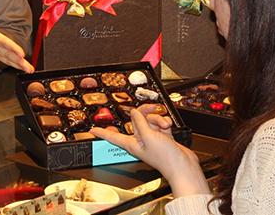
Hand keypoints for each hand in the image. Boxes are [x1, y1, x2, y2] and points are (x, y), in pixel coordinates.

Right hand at [0, 10, 33, 72]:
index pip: (2, 42)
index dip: (12, 48)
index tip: (21, 53)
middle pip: (6, 54)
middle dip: (18, 61)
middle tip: (28, 67)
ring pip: (6, 59)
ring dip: (18, 65)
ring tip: (28, 69)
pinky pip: (4, 61)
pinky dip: (14, 65)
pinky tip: (22, 67)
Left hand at [90, 106, 209, 197]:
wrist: (181, 164)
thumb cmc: (164, 158)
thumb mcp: (148, 137)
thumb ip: (140, 123)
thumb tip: (134, 113)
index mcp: (132, 144)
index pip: (113, 137)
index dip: (102, 133)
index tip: (93, 130)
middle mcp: (140, 140)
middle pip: (136, 121)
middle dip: (145, 114)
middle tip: (150, 109)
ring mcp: (152, 138)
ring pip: (150, 120)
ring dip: (158, 119)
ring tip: (164, 126)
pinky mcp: (162, 136)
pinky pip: (160, 124)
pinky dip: (165, 123)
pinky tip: (168, 126)